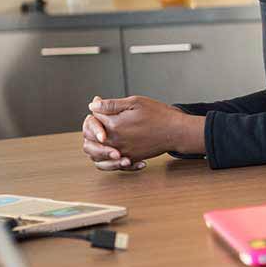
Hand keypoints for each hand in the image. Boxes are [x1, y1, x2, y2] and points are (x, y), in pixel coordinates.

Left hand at [81, 95, 203, 169]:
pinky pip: (111, 164)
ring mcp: (122, 152)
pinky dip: (109, 158)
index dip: (96, 110)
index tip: (100, 104)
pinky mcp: (130, 159)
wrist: (176, 132)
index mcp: (114, 125)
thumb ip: (111, 105)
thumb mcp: (135, 102)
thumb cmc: (158, 115)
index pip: (93, 118)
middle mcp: (115, 141)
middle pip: (89, 137)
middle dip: (92, 127)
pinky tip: (114, 148)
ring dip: (96, 145)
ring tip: (102, 136)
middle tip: (100, 119)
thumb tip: (92, 106)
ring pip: (96, 154)